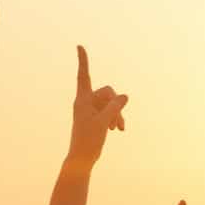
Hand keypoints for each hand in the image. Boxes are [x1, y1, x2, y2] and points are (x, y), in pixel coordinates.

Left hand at [67, 45, 126, 167]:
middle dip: (116, 105)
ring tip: (119, 129)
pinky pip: (109, 112)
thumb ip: (115, 107)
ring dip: (117, 114)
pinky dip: (115, 119)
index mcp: (82, 100)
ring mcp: (91, 110)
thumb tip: (125, 95)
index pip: (83, 76)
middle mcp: (85, 102)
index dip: (83, 61)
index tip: (79, 46)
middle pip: (107, 92)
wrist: (81, 158)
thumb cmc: (88, 140)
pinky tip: (118, 130)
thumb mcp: (103, 121)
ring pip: (110, 104)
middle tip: (117, 123)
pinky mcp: (96, 118)